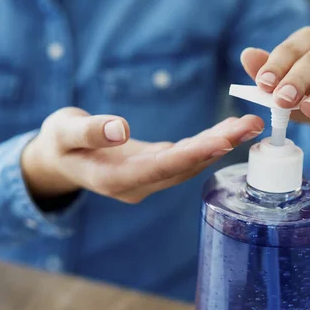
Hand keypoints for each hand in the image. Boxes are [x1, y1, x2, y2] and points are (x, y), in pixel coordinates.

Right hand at [21, 107, 263, 203]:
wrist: (58, 159)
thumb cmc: (57, 143)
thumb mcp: (62, 132)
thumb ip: (89, 132)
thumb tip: (120, 129)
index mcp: (115, 179)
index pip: (161, 167)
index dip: (194, 154)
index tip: (224, 139)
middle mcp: (137, 185)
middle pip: (184, 167)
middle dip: (218, 145)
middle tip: (252, 125)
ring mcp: (146, 179)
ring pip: (188, 164)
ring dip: (219, 144)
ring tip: (248, 124)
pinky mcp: (152, 168)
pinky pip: (183, 157)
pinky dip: (206, 143)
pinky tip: (227, 131)